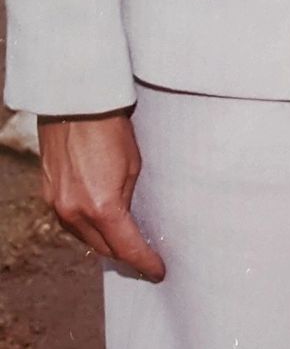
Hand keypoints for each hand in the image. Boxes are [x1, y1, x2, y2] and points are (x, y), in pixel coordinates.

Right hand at [38, 112, 165, 280]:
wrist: (76, 103)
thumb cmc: (111, 128)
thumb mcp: (133, 165)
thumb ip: (127, 198)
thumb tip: (127, 218)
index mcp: (102, 207)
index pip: (126, 248)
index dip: (144, 262)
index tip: (158, 270)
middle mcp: (75, 213)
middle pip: (103, 248)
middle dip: (125, 256)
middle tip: (144, 259)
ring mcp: (58, 205)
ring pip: (84, 238)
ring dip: (104, 242)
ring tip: (123, 243)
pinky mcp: (48, 194)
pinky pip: (70, 222)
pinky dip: (86, 227)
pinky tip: (99, 223)